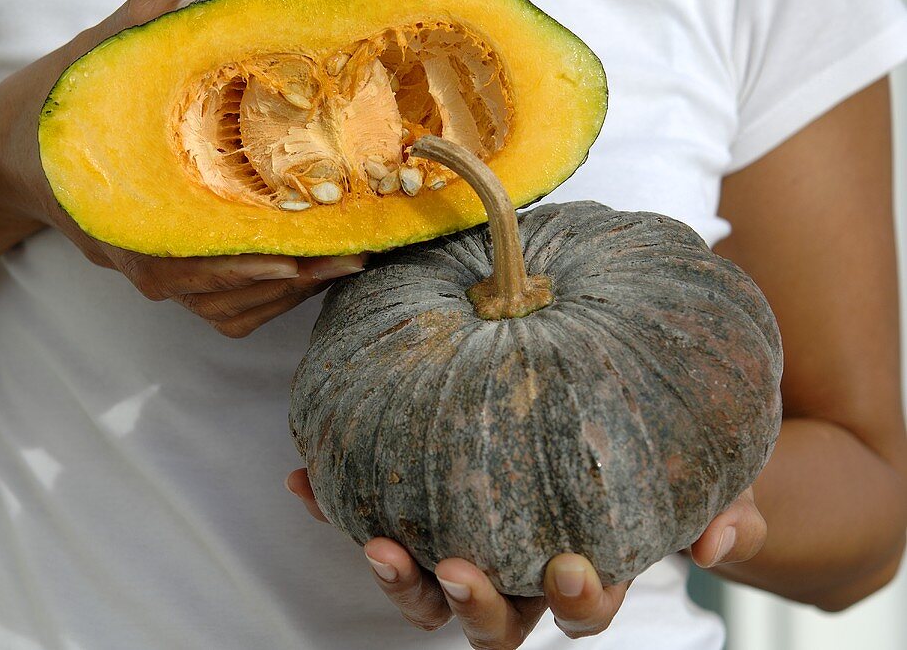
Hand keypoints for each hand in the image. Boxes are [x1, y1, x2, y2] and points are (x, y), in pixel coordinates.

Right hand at [0, 0, 362, 335]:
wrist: (21, 155)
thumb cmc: (64, 108)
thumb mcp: (102, 56)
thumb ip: (153, 30)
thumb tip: (211, 7)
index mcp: (126, 215)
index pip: (196, 258)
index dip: (252, 260)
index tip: (302, 255)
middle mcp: (143, 259)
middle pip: (228, 290)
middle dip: (293, 277)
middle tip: (352, 254)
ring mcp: (157, 276)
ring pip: (232, 308)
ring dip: (289, 292)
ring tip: (345, 260)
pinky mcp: (171, 279)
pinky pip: (227, 308)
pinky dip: (270, 298)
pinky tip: (310, 268)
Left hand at [287, 468, 765, 646]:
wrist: (609, 410)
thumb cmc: (657, 451)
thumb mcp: (707, 470)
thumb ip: (727, 502)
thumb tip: (717, 540)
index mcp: (583, 570)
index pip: (581, 609)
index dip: (575, 602)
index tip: (565, 567)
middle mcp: (518, 573)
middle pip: (494, 622)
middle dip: (475, 605)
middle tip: (454, 566)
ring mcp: (464, 546)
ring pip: (425, 596)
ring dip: (398, 577)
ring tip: (373, 540)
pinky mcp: (415, 514)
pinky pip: (374, 521)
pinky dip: (334, 508)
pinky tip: (305, 477)